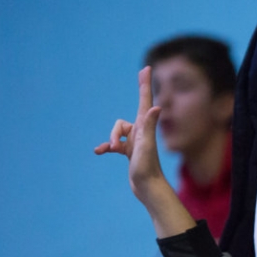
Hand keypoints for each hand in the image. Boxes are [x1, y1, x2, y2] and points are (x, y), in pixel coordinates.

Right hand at [95, 67, 166, 200]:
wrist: (148, 188)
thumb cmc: (148, 168)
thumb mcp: (146, 146)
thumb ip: (149, 126)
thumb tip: (156, 107)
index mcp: (145, 127)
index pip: (145, 100)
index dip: (144, 84)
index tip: (145, 68)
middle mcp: (141, 132)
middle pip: (121, 124)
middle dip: (114, 133)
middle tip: (116, 146)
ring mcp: (135, 142)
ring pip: (116, 133)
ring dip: (110, 141)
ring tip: (112, 151)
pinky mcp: (129, 152)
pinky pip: (113, 145)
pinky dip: (106, 147)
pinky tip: (100, 152)